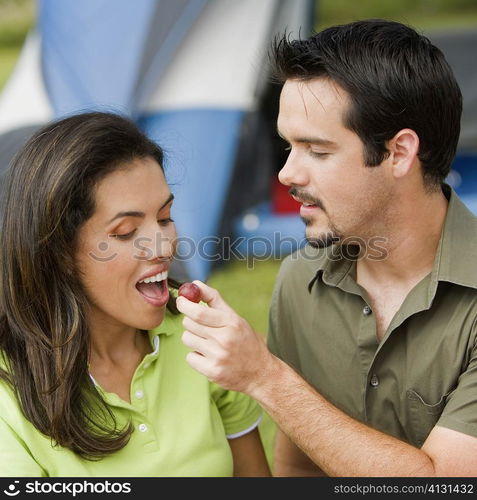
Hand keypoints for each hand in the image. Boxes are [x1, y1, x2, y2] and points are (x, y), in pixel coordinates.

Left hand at [176, 280, 273, 394]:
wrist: (260, 372)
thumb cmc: (245, 341)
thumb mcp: (234, 317)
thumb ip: (214, 300)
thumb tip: (195, 284)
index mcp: (231, 322)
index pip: (199, 312)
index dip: (185, 305)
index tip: (181, 301)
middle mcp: (224, 339)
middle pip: (189, 324)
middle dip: (190, 322)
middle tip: (200, 326)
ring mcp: (218, 356)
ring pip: (187, 339)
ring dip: (193, 339)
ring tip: (207, 343)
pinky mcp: (212, 371)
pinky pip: (189, 357)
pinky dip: (195, 356)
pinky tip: (209, 356)